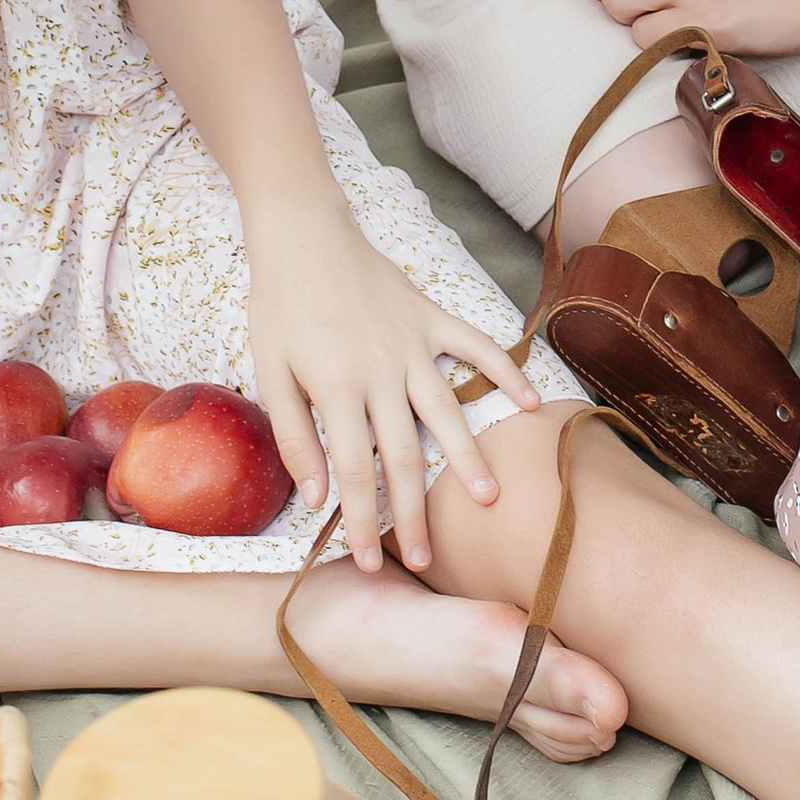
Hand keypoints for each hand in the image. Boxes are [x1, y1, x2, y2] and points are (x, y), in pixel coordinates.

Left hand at [243, 199, 540, 573]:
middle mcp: (381, 370)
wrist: (304, 236)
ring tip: (489, 499)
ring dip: (467, 457)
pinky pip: (477, 346)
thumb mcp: (269, 372)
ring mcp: (412, 343)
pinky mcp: (431, 318)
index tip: (367, 563)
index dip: (360, 522)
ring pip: (445, 411)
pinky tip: (530, 403)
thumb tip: (315, 497)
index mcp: (336, 387)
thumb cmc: (279, 307)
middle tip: (425, 561)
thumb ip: (295, 435)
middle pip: (402, 456)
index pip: (353, 471)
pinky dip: (506, 371)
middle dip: (414, 513)